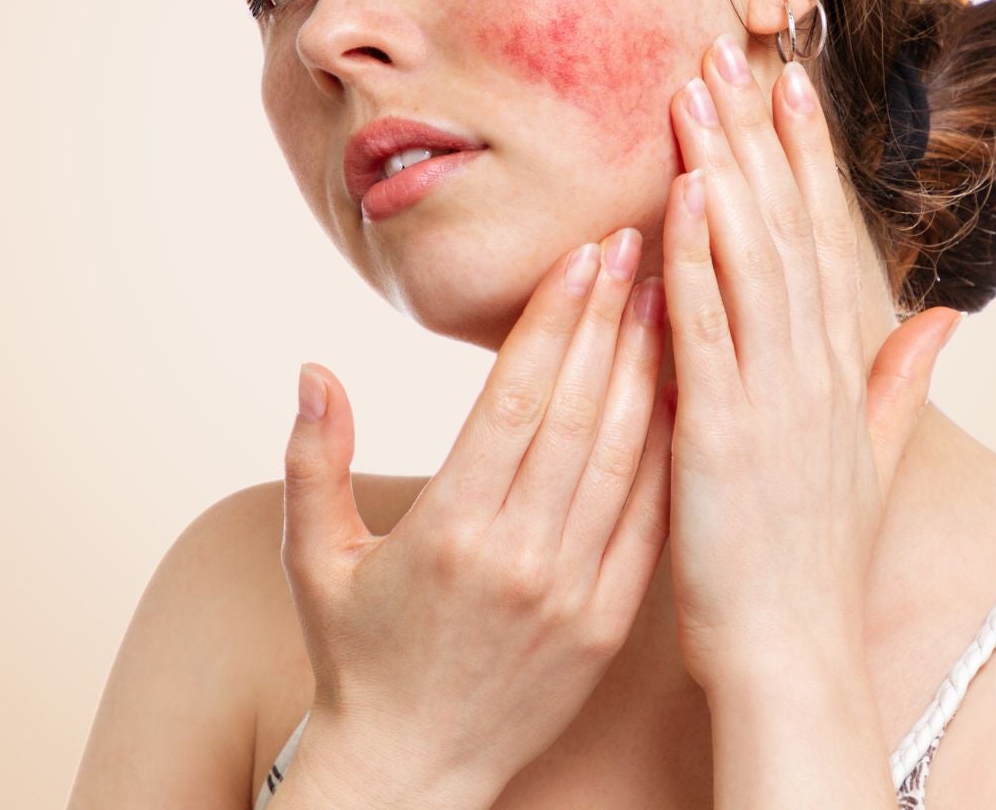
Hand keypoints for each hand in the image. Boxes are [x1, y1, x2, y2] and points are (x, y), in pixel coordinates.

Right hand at [276, 228, 676, 808]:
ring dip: (650, 370)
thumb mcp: (310, 558)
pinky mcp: (608, 623)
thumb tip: (314, 367)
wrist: (410, 774)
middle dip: (612, 318)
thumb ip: (312, 459)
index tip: (583, 251)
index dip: (555, 318)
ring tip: (672, 294)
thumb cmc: (354, 656)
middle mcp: (518, 557)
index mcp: (447, 531)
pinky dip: (670, 453)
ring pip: (625, 458)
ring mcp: (572, 592)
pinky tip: (684, 393)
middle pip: (580, 412)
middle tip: (638, 240)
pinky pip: (650, 521)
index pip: (516, 398)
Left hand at [659, 32, 965, 694]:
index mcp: (839, 370)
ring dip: (724, 167)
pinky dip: (698, 255)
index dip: (804, 155)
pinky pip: (709, 326)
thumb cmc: (817, 562)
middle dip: (759, 134)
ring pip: (750, 256)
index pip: (821, 236)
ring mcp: (772, 395)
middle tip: (733, 49)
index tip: (788, 82)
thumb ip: (903, 380)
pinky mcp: (722, 430)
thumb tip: (945, 317)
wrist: (796, 653)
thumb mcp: (873, 459)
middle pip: (786, 226)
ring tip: (701, 89)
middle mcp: (813, 368)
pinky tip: (684, 191)